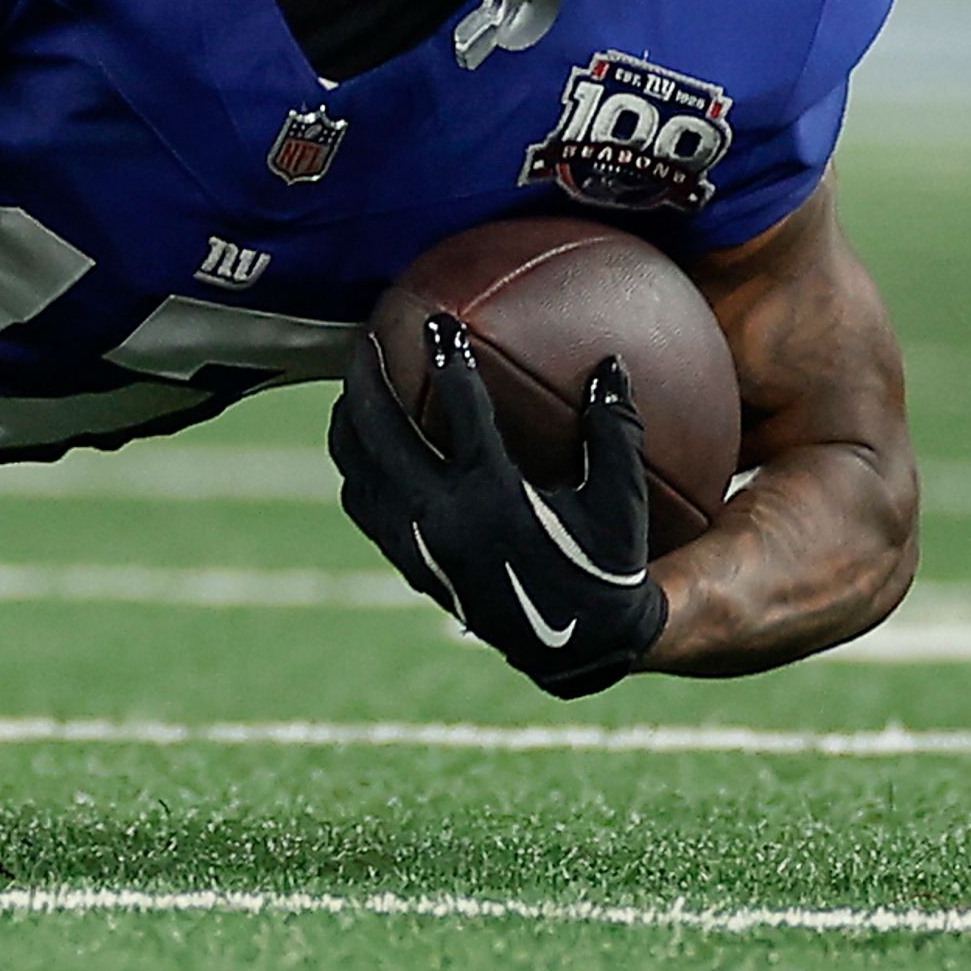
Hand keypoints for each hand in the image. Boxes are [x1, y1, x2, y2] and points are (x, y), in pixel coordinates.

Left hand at [332, 313, 663, 697]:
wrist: (575, 648)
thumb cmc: (607, 567)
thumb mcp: (621, 502)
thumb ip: (614, 432)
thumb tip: (611, 363)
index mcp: (496, 498)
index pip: (460, 411)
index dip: (447, 359)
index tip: (436, 321)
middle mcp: (444, 518)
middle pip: (381, 432)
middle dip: (366, 379)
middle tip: (363, 338)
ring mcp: (417, 542)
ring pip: (357, 468)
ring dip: (349, 421)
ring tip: (353, 386)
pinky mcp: (406, 561)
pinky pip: (363, 503)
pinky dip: (357, 466)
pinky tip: (366, 445)